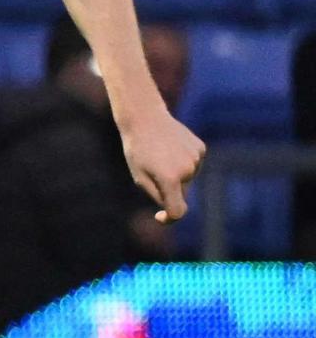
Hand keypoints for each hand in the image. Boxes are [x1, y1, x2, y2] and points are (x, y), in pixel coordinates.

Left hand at [118, 101, 203, 222]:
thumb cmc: (137, 150)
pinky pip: (192, 164)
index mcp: (170, 179)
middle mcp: (187, 170)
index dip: (169, 218)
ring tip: (160, 157)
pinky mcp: (201, 149)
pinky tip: (171, 149)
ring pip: (187, 179)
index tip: (160, 216)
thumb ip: (158, 195)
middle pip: (181, 194)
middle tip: (151, 172)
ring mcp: (197, 159)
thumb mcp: (140, 178)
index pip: (178, 211)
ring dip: (175, 175)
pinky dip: (183, 163)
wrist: (145, 119)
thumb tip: (173, 209)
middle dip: (168, 191)